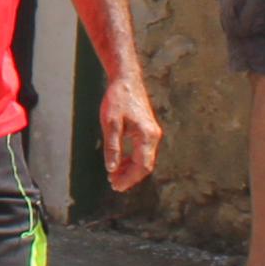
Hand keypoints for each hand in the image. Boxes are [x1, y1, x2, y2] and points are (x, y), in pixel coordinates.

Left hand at [99, 77, 163, 192]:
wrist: (126, 79)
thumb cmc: (117, 99)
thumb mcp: (110, 124)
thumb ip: (112, 147)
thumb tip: (111, 169)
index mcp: (147, 136)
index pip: (142, 166)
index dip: (129, 179)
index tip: (115, 186)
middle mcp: (153, 136)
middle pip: (145, 165)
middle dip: (129, 177)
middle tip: (112, 184)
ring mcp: (152, 133)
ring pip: (144, 159)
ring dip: (130, 169)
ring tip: (113, 176)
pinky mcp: (147, 130)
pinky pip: (142, 151)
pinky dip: (132, 159)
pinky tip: (119, 163)